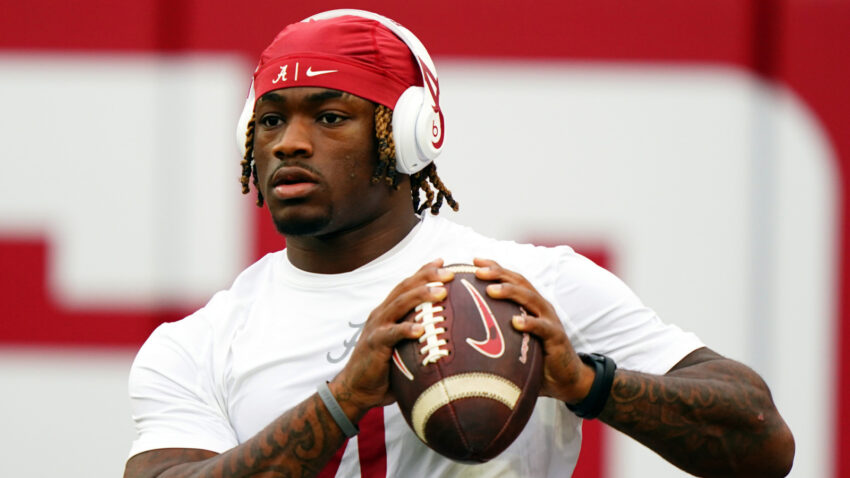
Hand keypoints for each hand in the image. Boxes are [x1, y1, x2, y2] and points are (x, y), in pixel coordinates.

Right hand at [330, 259, 454, 418]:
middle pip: (405, 288)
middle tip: (449, 273)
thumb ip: (420, 338)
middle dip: (427, 277)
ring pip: (399, 304)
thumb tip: (452, 338)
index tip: (443, 262)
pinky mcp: (374, 344)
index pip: (407, 285)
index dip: (424, 271)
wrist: (356, 388)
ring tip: (440, 292)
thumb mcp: (404, 347)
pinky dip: (406, 329)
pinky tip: (421, 329)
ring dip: (420, 296)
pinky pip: (391, 334)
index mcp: (388, 311)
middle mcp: (382, 313)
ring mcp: (377, 327)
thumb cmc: (385, 370)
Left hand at [473, 258, 594, 403]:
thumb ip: (498, 328)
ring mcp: (549, 319)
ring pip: (530, 299)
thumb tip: (463, 328)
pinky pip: (542, 328)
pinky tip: (516, 322)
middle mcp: (540, 306)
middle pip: (519, 283)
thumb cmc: (535, 355)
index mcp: (530, 303)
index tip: (473, 260)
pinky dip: (529, 323)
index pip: (512, 279)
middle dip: (498, 274)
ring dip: (510, 292)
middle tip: (477, 270)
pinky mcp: (556, 337)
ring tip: (490, 290)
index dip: (495, 267)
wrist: (565, 377)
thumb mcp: (515, 337)